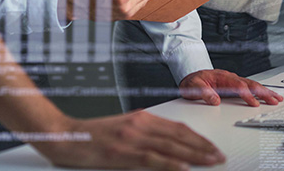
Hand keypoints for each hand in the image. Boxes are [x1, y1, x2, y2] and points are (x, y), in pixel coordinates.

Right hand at [35, 111, 225, 170]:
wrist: (64, 135)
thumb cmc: (92, 136)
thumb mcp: (122, 129)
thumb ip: (144, 135)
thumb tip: (167, 148)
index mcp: (141, 118)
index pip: (177, 127)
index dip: (197, 137)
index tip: (211, 146)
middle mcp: (140, 124)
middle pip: (179, 136)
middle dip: (202, 147)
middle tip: (218, 156)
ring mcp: (132, 138)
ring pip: (171, 147)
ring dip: (194, 155)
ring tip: (211, 161)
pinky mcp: (122, 153)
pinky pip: (152, 159)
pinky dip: (170, 164)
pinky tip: (184, 168)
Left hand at [179, 69, 283, 106]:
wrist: (190, 76)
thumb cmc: (192, 81)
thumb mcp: (193, 86)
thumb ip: (204, 93)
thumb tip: (215, 100)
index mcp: (222, 77)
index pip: (238, 86)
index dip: (247, 95)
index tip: (255, 103)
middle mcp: (230, 77)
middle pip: (250, 84)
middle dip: (263, 92)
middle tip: (275, 100)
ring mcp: (233, 81)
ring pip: (252, 85)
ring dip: (265, 91)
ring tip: (276, 98)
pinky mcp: (234, 85)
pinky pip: (249, 87)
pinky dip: (259, 91)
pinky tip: (266, 95)